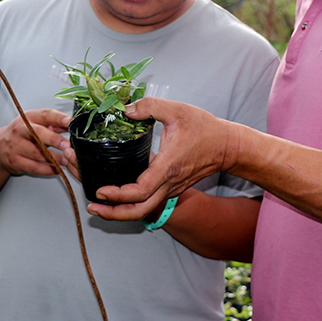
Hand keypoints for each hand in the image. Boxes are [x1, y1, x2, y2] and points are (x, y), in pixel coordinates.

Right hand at [0, 109, 71, 176]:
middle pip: (37, 133)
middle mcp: (20, 130)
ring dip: (55, 158)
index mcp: (29, 117)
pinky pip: (33, 167)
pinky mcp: (14, 161)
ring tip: (67, 160)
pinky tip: (56, 169)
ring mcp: (15, 146)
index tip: (70, 122)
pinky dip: (47, 170)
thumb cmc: (23, 133)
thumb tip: (74, 125)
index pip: (45, 115)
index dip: (58, 118)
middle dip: (54, 139)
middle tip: (68, 145)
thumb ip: (55, 124)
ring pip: (37, 153)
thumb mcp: (36, 123)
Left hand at [84, 97, 237, 220]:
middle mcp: (169, 183)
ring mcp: (171, 188)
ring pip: (144, 210)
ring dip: (121, 211)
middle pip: (139, 211)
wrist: (228, 146)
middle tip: (93, 206)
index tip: (101, 189)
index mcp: (168, 167)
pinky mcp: (172, 187)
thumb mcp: (177, 110)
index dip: (118, 194)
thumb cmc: (205, 129)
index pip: (140, 191)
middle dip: (114, 213)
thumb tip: (126, 109)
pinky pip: (149, 202)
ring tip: (100, 205)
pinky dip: (131, 203)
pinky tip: (118, 193)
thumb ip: (150, 106)